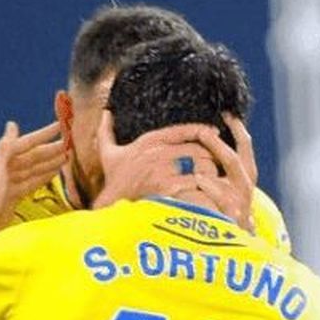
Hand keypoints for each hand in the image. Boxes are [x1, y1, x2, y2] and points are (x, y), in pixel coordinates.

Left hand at [0, 120, 68, 233]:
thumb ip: (5, 148)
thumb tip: (12, 124)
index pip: (26, 143)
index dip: (44, 135)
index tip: (60, 126)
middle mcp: (3, 167)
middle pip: (33, 156)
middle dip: (52, 149)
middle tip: (72, 142)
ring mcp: (9, 182)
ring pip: (34, 168)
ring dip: (51, 161)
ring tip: (69, 156)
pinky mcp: (13, 195)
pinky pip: (32, 181)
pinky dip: (45, 176)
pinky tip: (56, 172)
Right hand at [93, 112, 257, 230]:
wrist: (110, 206)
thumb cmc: (115, 181)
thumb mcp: (109, 154)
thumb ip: (106, 132)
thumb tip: (105, 113)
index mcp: (149, 141)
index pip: (184, 130)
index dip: (202, 131)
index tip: (214, 133)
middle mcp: (157, 153)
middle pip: (198, 148)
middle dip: (210, 156)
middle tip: (214, 164)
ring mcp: (163, 171)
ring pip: (202, 166)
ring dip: (210, 173)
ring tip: (211, 179)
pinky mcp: (168, 189)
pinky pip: (196, 183)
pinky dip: (204, 187)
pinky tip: (206, 192)